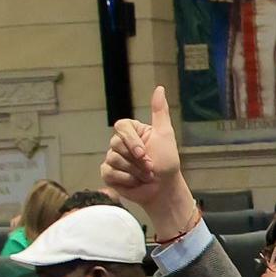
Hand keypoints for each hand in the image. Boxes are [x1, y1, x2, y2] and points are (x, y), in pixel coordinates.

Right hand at [101, 87, 192, 221]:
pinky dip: (125, 179)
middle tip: (149, 167)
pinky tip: (135, 182)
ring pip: (113, 159)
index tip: (144, 152)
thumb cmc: (167, 163)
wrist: (164, 189)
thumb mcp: (165, 135)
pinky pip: (108, 172)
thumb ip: (160, 112)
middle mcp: (121, 143)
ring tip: (145, 176)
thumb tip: (160, 88)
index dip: (131, 141)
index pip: (121, 127)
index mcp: (133, 132)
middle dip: (136, 159)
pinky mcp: (109, 173)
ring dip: (134, 171)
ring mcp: (113, 158)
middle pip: (115, 143)